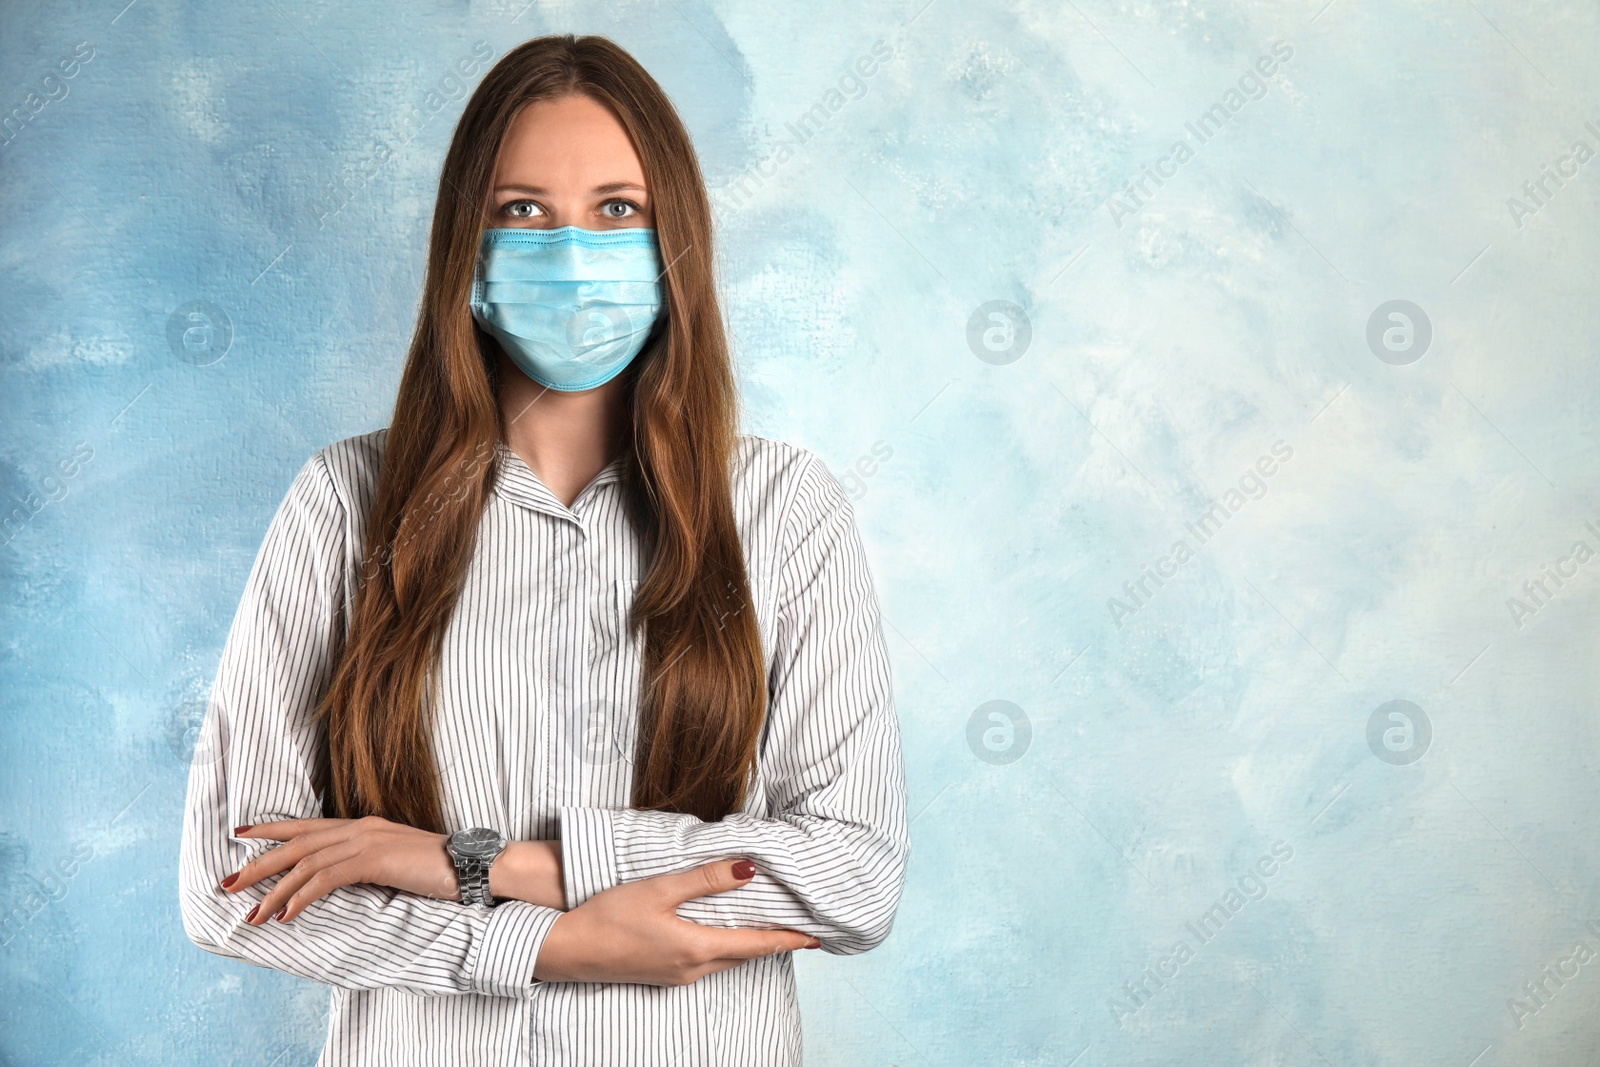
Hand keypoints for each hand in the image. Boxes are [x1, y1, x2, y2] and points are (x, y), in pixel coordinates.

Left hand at [221, 816, 457, 923]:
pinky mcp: (374, 859)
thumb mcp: (396, 863)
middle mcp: (360, 827)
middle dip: (258, 864)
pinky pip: (327, 878)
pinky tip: (286, 916)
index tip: (240, 836)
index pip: (307, 826)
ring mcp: (367, 840)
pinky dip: (302, 897)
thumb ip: (368, 864)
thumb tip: (341, 881)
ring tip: (252, 914)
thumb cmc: (439, 868)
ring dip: (274, 891)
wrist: (472, 863)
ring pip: (305, 863)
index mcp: (363, 826)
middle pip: (296, 843)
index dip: (271, 830)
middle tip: (227, 884)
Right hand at [532, 859, 820, 985]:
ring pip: (727, 959)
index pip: (757, 943)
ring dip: (752, 946)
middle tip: (803, 931)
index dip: (788, 938)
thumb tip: (749, 870)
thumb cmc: (608, 916)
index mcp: (697, 948)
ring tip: (774, 931)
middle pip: (746, 954)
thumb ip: (705, 879)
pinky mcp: (664, 973)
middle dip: (776, 942)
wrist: (566, 950)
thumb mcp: (659, 889)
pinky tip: (728, 936)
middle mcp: (693, 968)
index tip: (816, 935)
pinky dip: (728, 948)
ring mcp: (678, 975)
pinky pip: (709, 962)